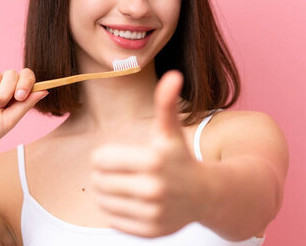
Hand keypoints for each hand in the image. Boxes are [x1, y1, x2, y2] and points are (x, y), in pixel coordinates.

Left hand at [89, 70, 202, 237]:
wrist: (206, 195)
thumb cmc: (181, 158)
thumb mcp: (170, 131)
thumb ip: (166, 103)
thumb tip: (173, 75)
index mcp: (153, 160)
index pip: (100, 159)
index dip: (104, 156)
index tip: (114, 156)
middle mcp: (153, 188)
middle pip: (99, 181)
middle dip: (103, 174)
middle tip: (117, 171)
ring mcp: (152, 212)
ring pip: (103, 201)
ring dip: (106, 192)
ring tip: (122, 185)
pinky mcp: (150, 231)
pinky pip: (112, 220)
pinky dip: (114, 211)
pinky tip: (129, 201)